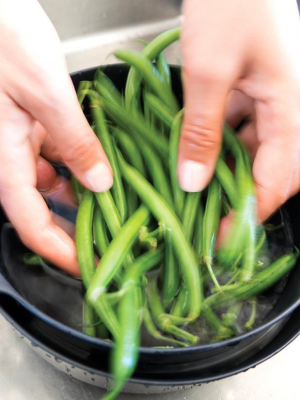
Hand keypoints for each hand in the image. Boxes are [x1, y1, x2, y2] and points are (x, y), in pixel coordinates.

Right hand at [0, 0, 112, 274]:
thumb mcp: (45, 92)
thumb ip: (74, 140)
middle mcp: (8, 155)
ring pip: (51, 181)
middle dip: (75, 224)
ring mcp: (19, 139)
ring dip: (81, 192)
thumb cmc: (0, 36)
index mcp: (3, 157)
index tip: (86, 268)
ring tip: (115, 201)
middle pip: (42, 207)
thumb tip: (99, 181)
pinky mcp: (29, 122)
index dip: (59, 252)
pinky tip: (99, 161)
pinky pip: (55, 154)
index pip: (30, 223)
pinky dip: (78, 162)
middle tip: (109, 236)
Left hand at [179, 0, 299, 222]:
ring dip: (225, 170)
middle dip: (241, 195)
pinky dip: (218, 143)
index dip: (250, 212)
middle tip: (210, 214)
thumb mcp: (209, 72)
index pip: (278, 179)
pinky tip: (196, 148)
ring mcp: (269, 99)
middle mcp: (286, 108)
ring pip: (252, 151)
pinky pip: (239, 128)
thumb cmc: (228, 2)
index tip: (222, 236)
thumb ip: (203, 129)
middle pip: (271, 170)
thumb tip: (194, 181)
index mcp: (290, 108)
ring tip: (196, 186)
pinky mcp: (250, 91)